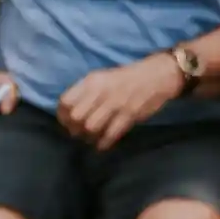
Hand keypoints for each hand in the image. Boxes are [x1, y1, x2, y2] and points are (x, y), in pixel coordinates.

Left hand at [58, 54, 185, 150]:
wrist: (157, 75)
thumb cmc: (126, 78)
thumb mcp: (102, 78)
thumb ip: (85, 92)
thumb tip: (68, 112)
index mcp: (92, 81)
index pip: (65, 102)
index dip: (63, 116)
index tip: (67, 122)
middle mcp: (101, 91)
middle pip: (75, 117)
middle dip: (74, 129)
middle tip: (79, 132)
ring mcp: (116, 103)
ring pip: (90, 128)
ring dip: (88, 137)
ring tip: (91, 138)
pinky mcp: (129, 114)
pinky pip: (109, 134)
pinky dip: (103, 143)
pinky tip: (102, 143)